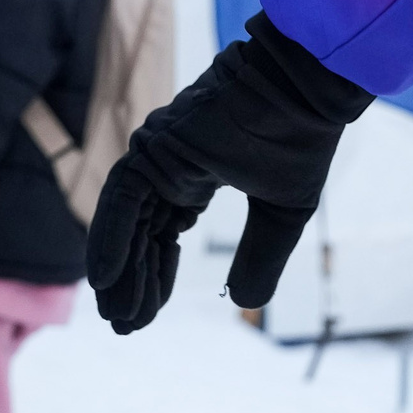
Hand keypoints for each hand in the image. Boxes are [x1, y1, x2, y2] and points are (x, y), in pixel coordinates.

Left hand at [86, 13, 373, 333]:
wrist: (306, 88)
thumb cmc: (301, 139)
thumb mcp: (284, 213)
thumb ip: (260, 255)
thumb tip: (243, 304)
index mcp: (198, 176)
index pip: (162, 233)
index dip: (153, 275)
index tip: (144, 316)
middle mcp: (170, 165)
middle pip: (138, 232)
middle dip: (131, 281)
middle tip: (124, 325)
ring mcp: (158, 153)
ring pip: (126, 220)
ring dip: (120, 268)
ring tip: (118, 314)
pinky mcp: (154, 146)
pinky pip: (123, 198)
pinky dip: (112, 236)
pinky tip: (106, 277)